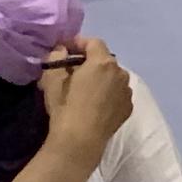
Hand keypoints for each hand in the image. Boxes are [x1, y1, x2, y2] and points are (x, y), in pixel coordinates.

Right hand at [33, 35, 132, 152]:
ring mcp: (127, 91)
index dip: (78, 42)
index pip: (94, 42)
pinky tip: (95, 102)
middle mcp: (121, 73)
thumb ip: (57, 58)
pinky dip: (108, 91)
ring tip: (84, 87)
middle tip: (71, 69)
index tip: (65, 49)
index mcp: (103, 63)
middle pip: (105, 59)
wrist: (82, 139)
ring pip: (113, 76)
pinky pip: (118, 92)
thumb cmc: (66, 106)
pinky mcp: (129, 107)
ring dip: (100, 76)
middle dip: (89, 60)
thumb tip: (62, 50)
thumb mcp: (52, 79)